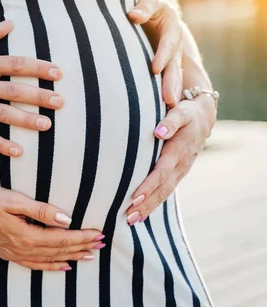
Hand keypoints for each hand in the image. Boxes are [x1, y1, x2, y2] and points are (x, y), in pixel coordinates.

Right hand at [0, 21, 63, 156]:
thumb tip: (10, 24)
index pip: (16, 65)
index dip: (38, 68)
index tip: (57, 73)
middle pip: (15, 91)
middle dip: (39, 96)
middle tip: (60, 102)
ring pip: (3, 114)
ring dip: (26, 120)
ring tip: (47, 125)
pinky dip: (1, 144)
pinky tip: (17, 151)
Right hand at [0, 186, 104, 270]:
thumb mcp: (15, 200)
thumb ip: (41, 210)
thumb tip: (66, 219)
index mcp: (26, 235)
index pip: (61, 238)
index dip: (82, 237)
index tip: (98, 233)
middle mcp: (22, 249)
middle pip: (59, 251)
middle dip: (82, 247)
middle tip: (101, 244)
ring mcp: (15, 254)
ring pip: (50, 260)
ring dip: (71, 257)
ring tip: (89, 256)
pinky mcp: (9, 254)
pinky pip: (35, 265)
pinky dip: (51, 267)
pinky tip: (62, 267)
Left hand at [125, 96, 216, 223]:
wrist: (203, 116)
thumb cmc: (186, 112)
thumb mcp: (181, 111)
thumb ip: (171, 120)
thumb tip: (159, 132)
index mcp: (180, 150)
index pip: (162, 171)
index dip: (149, 185)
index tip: (135, 197)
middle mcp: (181, 164)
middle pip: (163, 188)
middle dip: (146, 203)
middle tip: (128, 216)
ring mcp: (181, 171)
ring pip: (164, 193)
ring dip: (148, 208)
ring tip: (131, 220)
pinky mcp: (178, 173)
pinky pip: (166, 191)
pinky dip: (154, 204)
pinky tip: (140, 215)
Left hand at [128, 0, 182, 108]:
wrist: (154, 10)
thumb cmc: (148, 4)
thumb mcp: (149, 1)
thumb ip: (144, 7)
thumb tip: (134, 15)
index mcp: (172, 29)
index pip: (168, 44)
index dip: (162, 56)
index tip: (155, 69)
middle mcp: (175, 46)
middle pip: (174, 65)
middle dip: (171, 82)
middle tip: (168, 99)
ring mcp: (172, 57)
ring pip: (173, 75)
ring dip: (171, 90)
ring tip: (168, 106)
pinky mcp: (166, 65)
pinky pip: (167, 80)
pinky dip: (165, 92)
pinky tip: (161, 107)